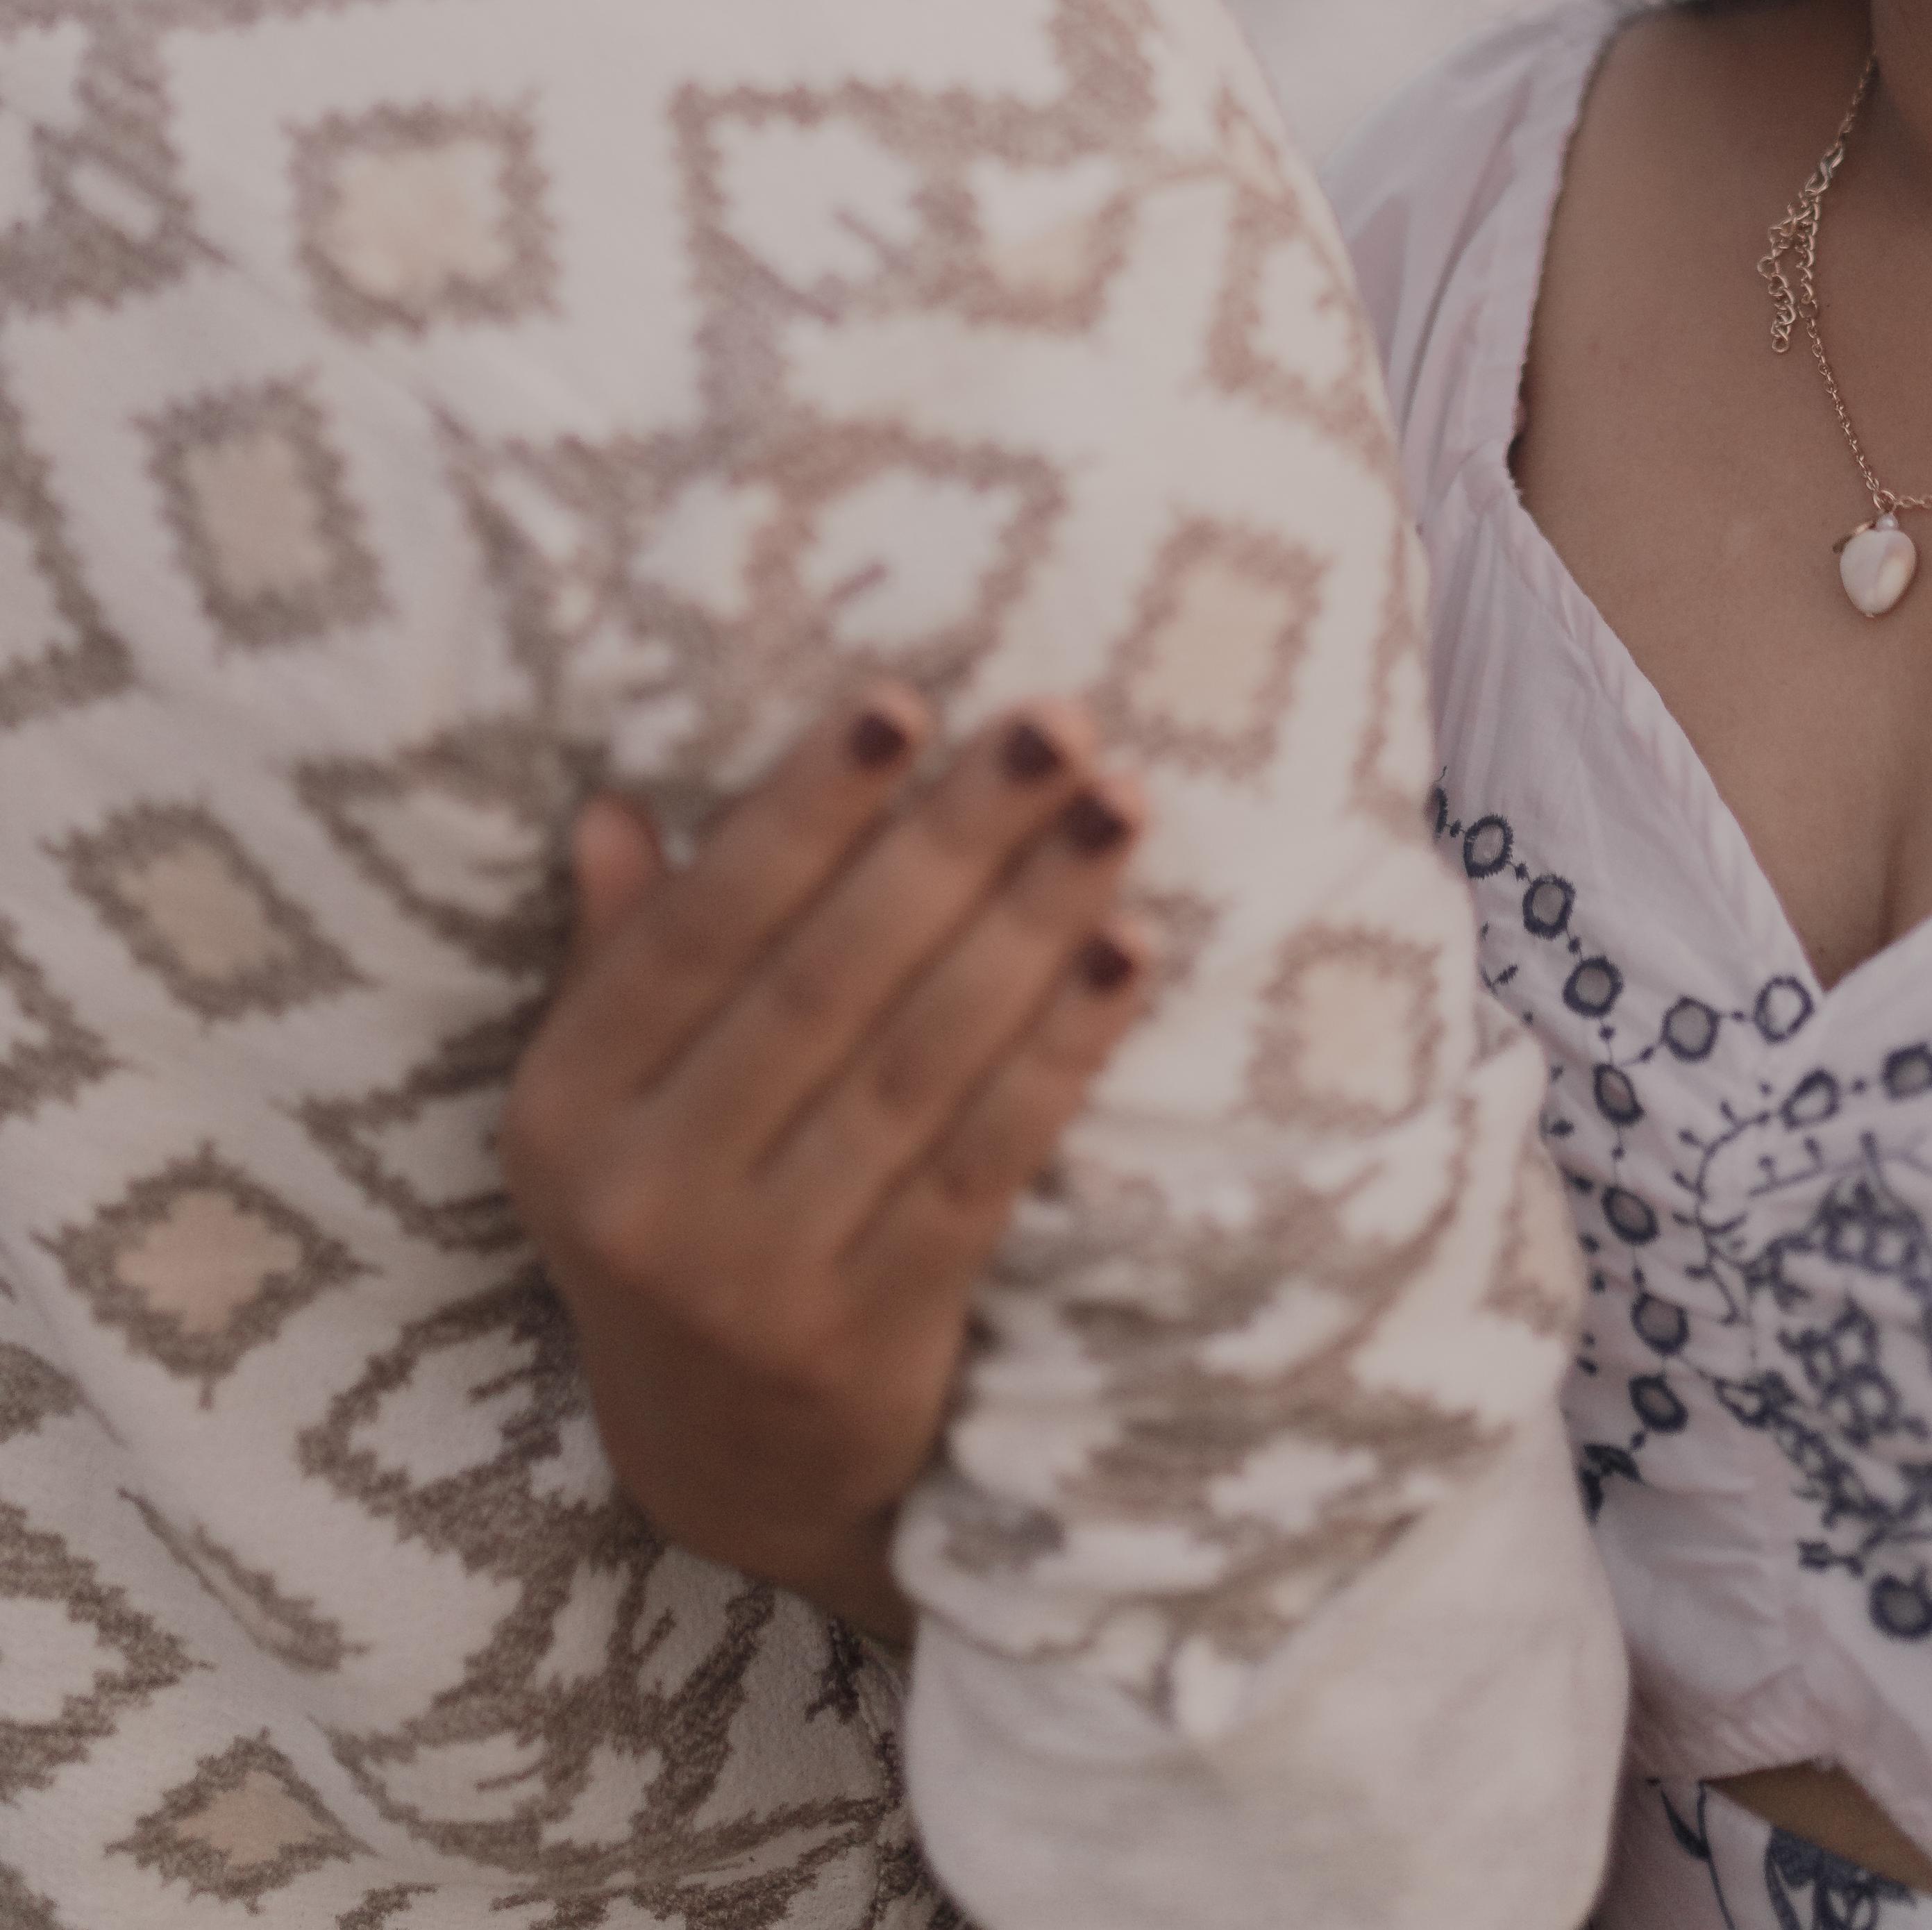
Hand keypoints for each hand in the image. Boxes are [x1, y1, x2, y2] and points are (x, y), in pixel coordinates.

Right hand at [502, 687, 1150, 1640]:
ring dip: (1034, 922)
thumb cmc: (683, 1213)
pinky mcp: (873, 1340)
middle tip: (1060, 724)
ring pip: (920, 1063)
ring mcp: (756, 1281)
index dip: (804, 811)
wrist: (725, 1469)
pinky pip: (987, 1162)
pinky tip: (1127, 951)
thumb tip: (615, 805)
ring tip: (1118, 810)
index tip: (904, 701)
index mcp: (564, 1109)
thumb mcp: (611, 1102)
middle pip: (826, 981)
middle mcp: (642, 1198)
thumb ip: (624, 955)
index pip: (701, 928)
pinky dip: (1063, 1050)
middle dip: (955, 837)